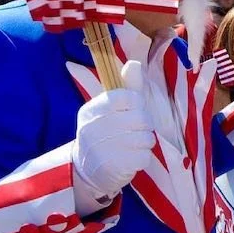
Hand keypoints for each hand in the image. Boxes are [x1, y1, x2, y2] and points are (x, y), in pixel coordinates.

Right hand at [72, 61, 154, 200]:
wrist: (87, 170)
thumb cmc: (106, 133)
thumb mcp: (113, 109)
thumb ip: (127, 87)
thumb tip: (135, 63)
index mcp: (92, 110)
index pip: (126, 97)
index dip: (137, 103)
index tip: (132, 110)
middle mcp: (92, 128)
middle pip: (141, 118)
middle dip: (145, 125)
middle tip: (135, 131)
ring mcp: (101, 149)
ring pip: (146, 138)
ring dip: (145, 142)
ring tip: (133, 145)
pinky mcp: (112, 167)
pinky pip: (145, 156)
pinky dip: (144, 158)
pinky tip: (132, 158)